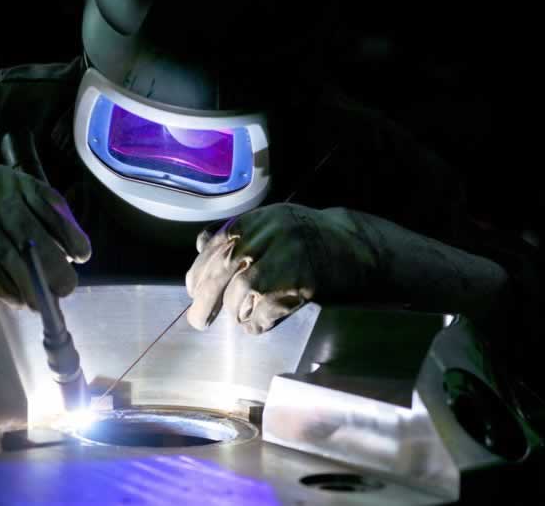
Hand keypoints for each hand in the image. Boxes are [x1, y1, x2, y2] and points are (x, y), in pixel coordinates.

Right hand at [0, 166, 90, 308]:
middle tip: (67, 286)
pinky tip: (20, 300)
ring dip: (30, 285)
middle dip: (52, 264)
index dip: (69, 233)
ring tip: (44, 303)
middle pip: (28, 233)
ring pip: (7, 257)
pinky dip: (6, 290)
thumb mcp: (17, 196)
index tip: (83, 256)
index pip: (48, 205)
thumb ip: (45, 214)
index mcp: (14, 181)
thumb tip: (75, 253)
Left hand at [185, 203, 378, 333]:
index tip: (192, 290)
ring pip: (239, 295)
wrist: (351, 245)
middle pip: (220, 272)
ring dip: (234, 312)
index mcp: (254, 221)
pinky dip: (255, 323)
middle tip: (199, 320)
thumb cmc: (304, 236)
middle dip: (204, 300)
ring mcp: (282, 261)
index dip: (198, 274)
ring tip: (240, 315)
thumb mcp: (268, 222)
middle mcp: (265, 237)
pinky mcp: (297, 286)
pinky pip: (263, 313)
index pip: (212, 248)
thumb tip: (200, 246)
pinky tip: (256, 323)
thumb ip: (236, 234)